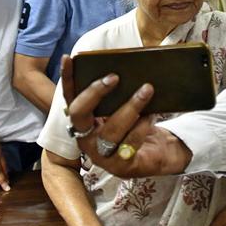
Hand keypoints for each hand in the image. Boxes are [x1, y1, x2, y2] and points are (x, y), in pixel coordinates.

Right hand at [60, 55, 192, 177]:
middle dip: (95, 92)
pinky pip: (129, 144)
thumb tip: (121, 66)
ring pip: (110, 130)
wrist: (158, 154)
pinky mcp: (120, 167)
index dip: (67, 79)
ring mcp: (101, 156)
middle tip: (115, 76)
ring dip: (130, 107)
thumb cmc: (136, 126)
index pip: (70, 98)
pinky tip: (151, 115)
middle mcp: (86, 140)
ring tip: (146, 90)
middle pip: (79, 114)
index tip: (70, 58)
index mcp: (84, 123)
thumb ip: (117, 93)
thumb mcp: (123, 107)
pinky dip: (142, 127)